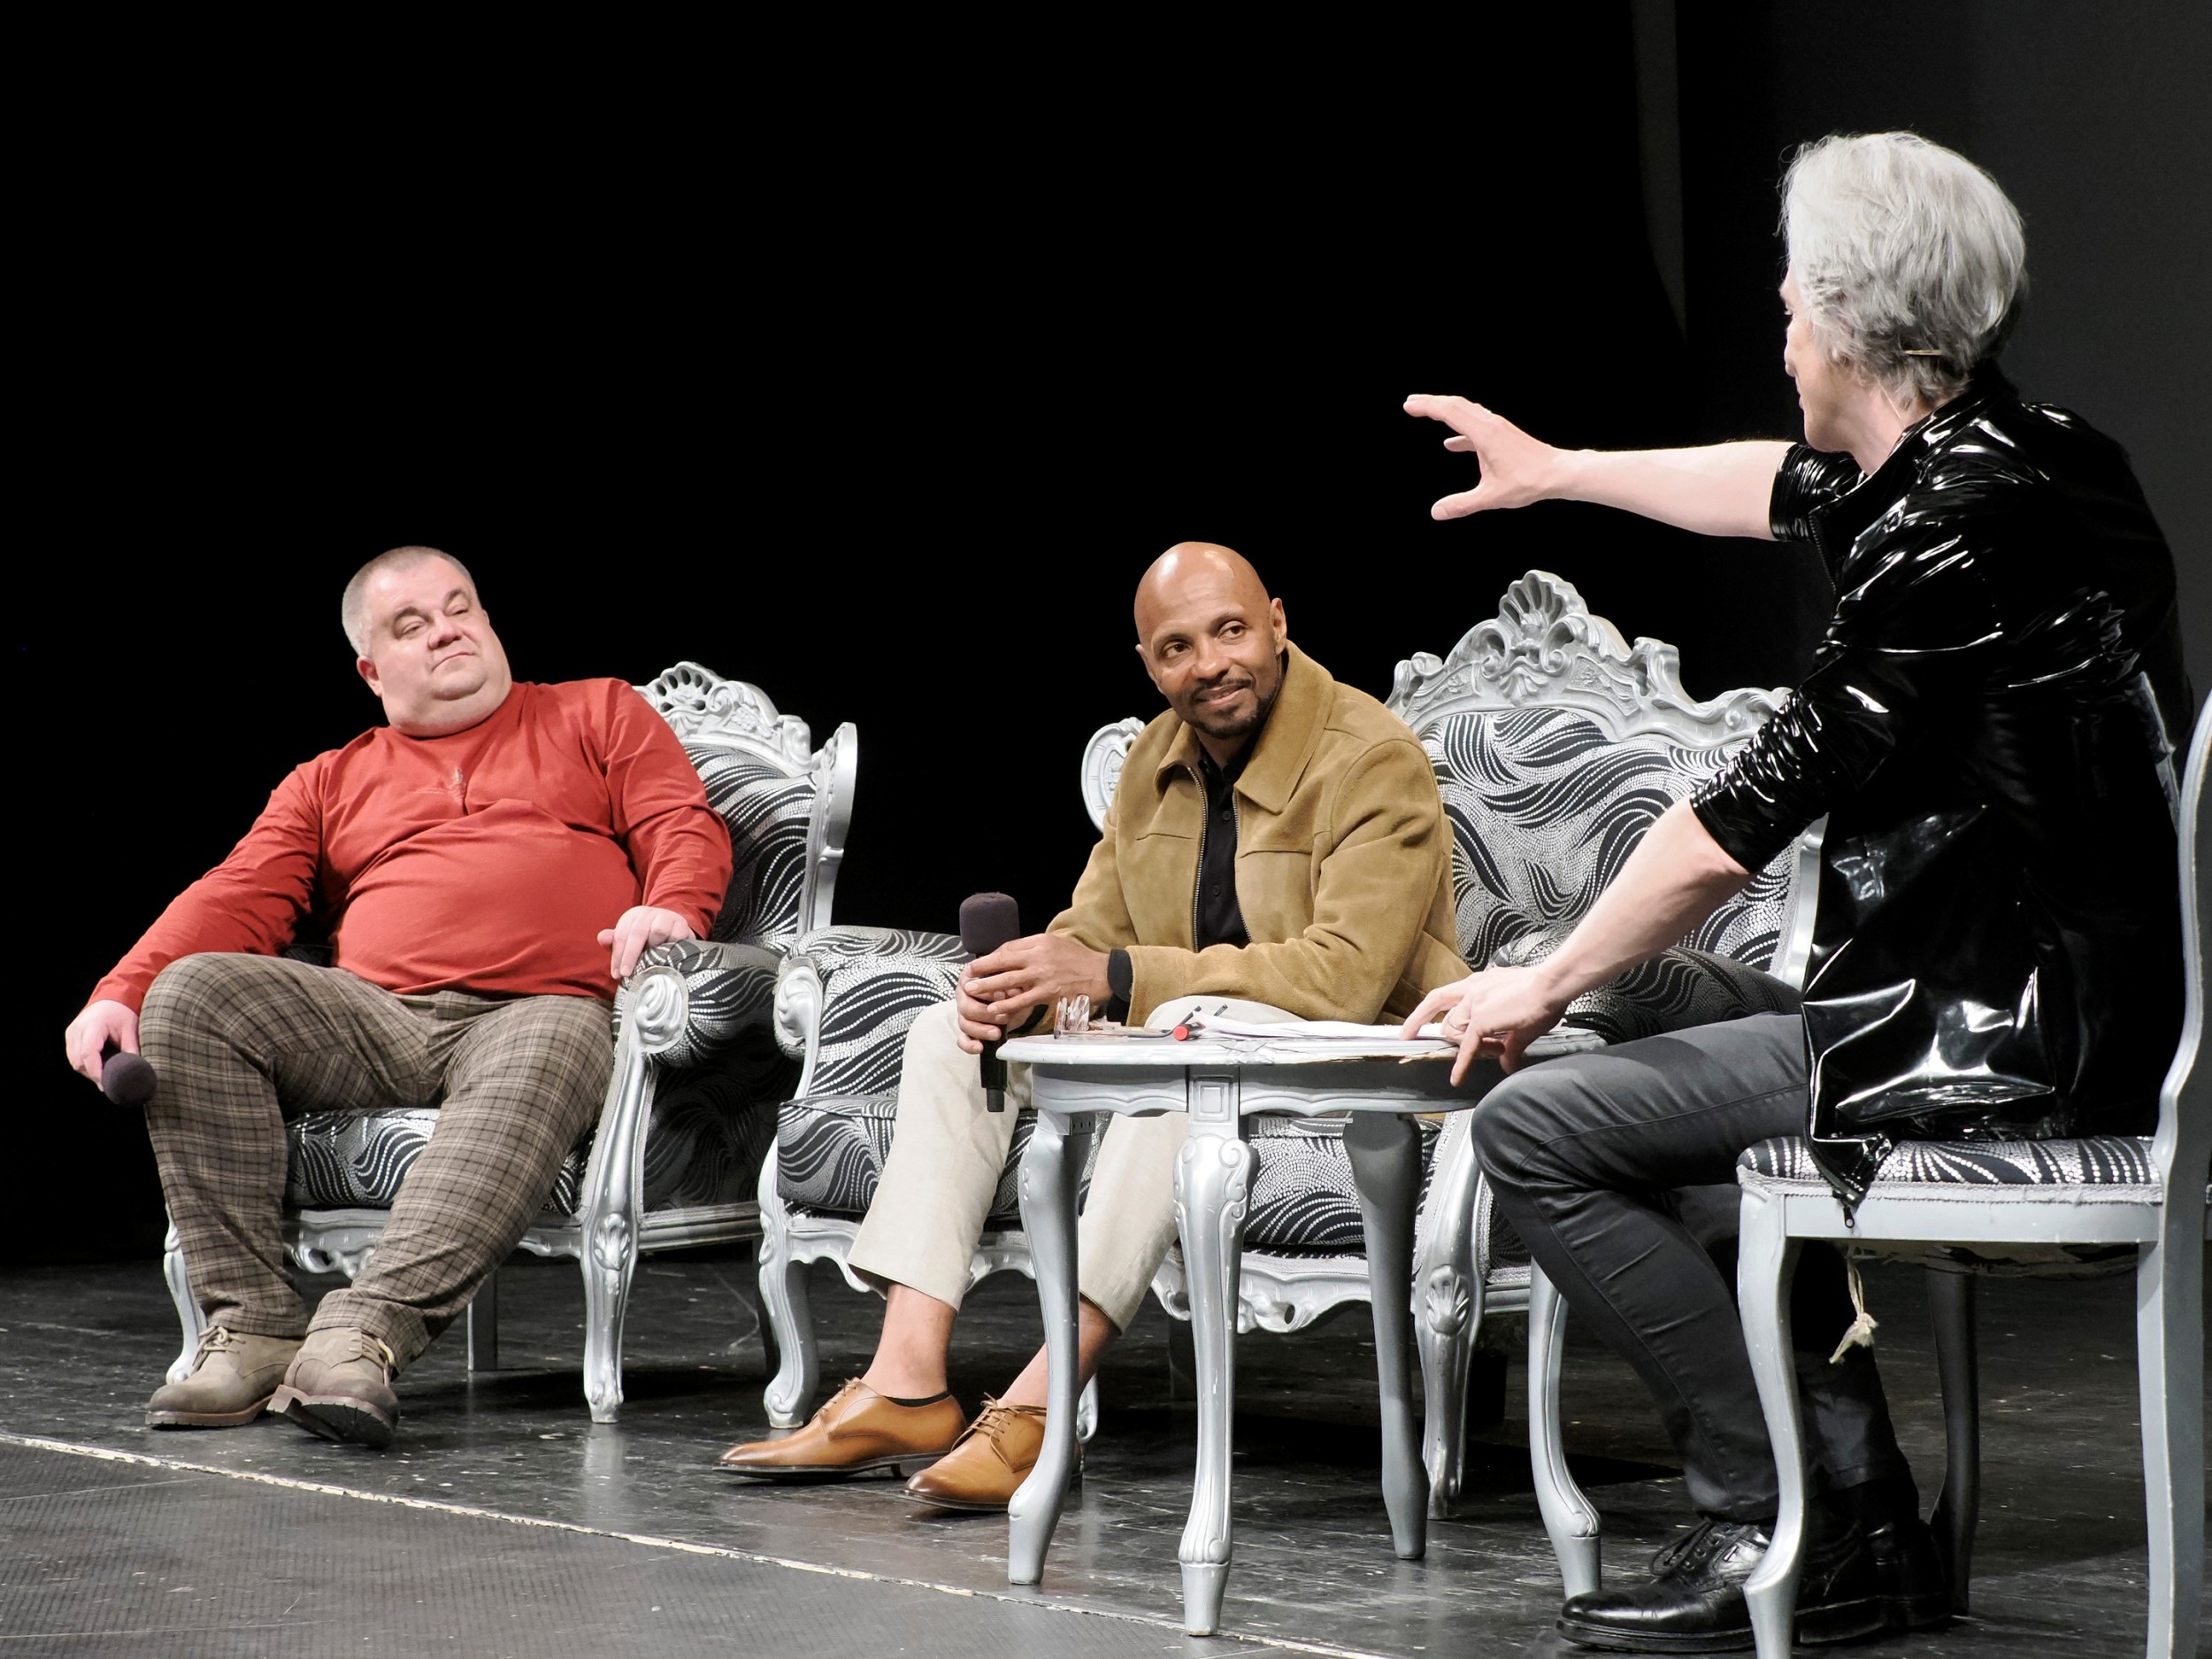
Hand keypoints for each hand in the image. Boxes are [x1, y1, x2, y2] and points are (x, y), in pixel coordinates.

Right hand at [65, 999, 138, 1085]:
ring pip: (74, 1061)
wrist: (112, 997)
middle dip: (93, 1074)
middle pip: (78, 1061)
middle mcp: (77, 1029)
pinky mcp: (70, 1036)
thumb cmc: (122, 1011)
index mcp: (92, 1026)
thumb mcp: (131, 1028)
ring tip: (105, 1075)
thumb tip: (135, 1069)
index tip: (105, 1084)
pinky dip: (84, 1064)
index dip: (96, 1072)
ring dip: (88, 1070)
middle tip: (109, 1082)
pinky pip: (74, 1056)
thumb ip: (131, 1048)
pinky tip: (98, 1067)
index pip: (88, 1054)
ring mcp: (71, 1033)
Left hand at [597, 906, 697, 981]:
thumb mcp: (629, 941)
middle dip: (630, 955)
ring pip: (657, 930)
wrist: (673, 931)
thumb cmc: (646, 940)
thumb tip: (602, 938)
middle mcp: (649, 913)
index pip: (621, 934)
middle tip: (626, 974)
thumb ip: (614, 942)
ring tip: (651, 961)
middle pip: (637, 933)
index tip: (617, 974)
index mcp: (633, 916)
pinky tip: (667, 958)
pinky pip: (675, 937)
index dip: (618, 955)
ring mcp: (666, 917)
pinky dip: (670, 948)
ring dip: (653, 948)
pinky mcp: (681, 925)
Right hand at [953, 980, 1011, 1054]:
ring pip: (964, 1024)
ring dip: (981, 1030)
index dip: (986, 993)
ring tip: (997, 1033)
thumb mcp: (1013, 983)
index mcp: (971, 979)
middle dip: (985, 1014)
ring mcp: (963, 1014)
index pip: (970, 985)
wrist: (1019, 999)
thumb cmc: (1012, 987)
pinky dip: (969, 1045)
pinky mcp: (968, 1030)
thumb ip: (1010, 986)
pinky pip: (963, 1039)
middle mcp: (963, 996)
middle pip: (966, 1007)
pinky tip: (979, 1047)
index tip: (1002, 995)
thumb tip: (1012, 991)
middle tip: (1003, 1017)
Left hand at [957, 932, 1112, 1050]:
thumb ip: (1035, 947)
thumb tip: (1012, 954)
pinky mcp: (1049, 993)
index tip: (981, 963)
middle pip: (1003, 962)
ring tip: (975, 993)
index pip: (1008, 948)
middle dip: (983, 970)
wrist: (1102, 973)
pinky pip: (1023, 1000)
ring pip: (1009, 981)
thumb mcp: (1056, 943)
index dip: (992, 957)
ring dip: (989, 988)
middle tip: (968, 977)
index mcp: (1040, 942)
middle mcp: (1039, 956)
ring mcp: (1043, 975)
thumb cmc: (1079, 958)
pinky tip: (996, 1010)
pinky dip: (1007, 1005)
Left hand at [1400, 966, 1568, 1084]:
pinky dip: (1462, 1064)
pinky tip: (1458, 1077)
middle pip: (1438, 1004)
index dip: (1430, 1006)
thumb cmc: (1544, 995)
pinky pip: (1466, 1046)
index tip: (1419, 1020)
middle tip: (1406, 1035)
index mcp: (1480, 983)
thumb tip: (1508, 1061)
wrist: (1552, 986)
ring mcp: (1474, 1003)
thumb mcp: (1522, 1019)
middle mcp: (1472, 989)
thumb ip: (1510, 1042)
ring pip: (1454, 1030)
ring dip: (1466, 1046)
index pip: (1448, 994)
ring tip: (1495, 1050)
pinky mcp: (1480, 1019)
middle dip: (1421, 1020)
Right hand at [1402, 395, 1564, 519]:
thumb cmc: (1528, 481)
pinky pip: (1476, 426)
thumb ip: (1461, 504)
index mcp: (1484, 433)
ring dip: (1446, 410)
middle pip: (1456, 404)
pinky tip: (1452, 444)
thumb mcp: (1491, 496)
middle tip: (1411, 402)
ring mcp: (1497, 427)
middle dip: (1431, 402)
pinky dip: (1460, 429)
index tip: (1408, 405)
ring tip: (1428, 414)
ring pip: (1467, 411)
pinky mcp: (1503, 434)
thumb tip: (1436, 512)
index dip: (1426, 406)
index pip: (1449, 411)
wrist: (1557, 473)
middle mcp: (1490, 424)